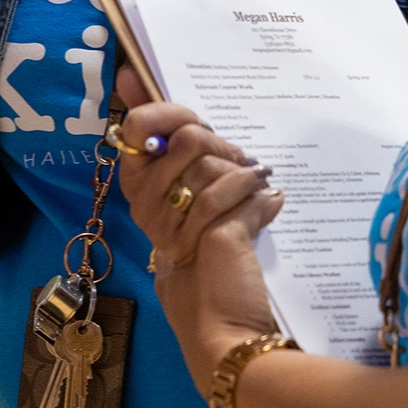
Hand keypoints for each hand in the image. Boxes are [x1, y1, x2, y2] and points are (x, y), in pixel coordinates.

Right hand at [112, 67, 285, 377]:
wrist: (222, 330)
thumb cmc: (208, 263)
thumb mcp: (191, 202)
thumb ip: (177, 147)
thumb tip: (136, 77)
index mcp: (136, 192)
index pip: (140, 127)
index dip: (166, 113)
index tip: (190, 121)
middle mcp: (146, 204)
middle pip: (188, 137)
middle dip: (222, 148)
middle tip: (236, 169)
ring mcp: (174, 219)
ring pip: (217, 161)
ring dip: (244, 173)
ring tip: (252, 191)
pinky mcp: (211, 233)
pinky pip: (242, 188)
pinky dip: (264, 195)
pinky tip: (271, 204)